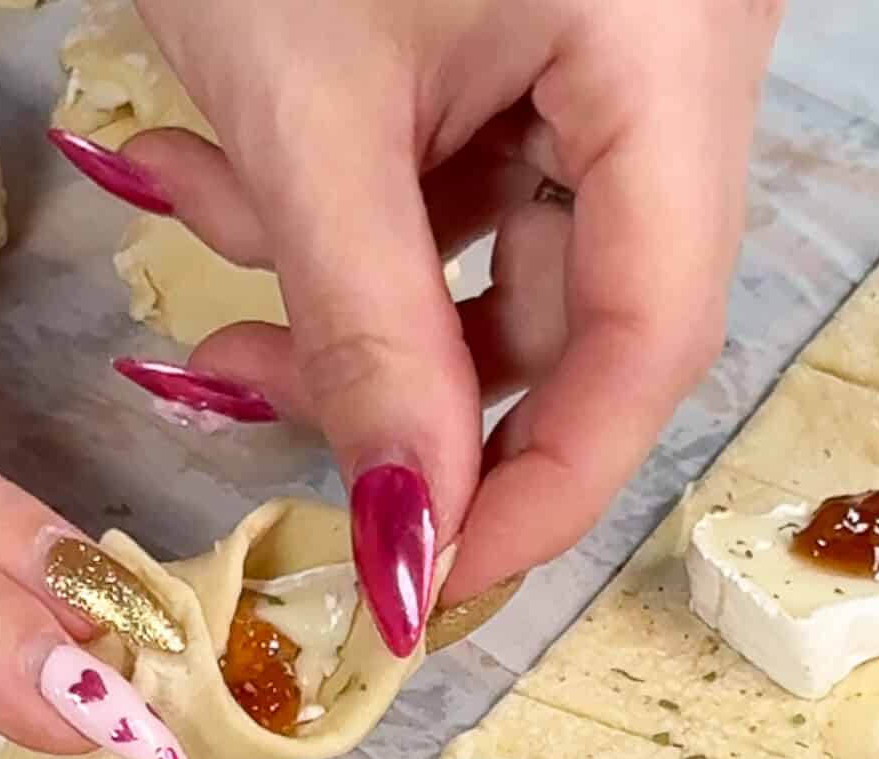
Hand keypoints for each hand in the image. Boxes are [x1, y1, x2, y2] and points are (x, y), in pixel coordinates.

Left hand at [84, 0, 780, 649]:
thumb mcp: (305, 115)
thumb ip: (366, 342)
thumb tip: (410, 547)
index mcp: (670, 48)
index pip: (652, 337)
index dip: (546, 484)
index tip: (436, 584)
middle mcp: (671, 58)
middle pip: (568, 313)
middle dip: (399, 384)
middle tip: (252, 403)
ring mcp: (603, 48)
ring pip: (496, 259)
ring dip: (344, 295)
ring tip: (206, 228)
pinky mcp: (529, 36)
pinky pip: (457, 182)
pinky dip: (347, 218)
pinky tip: (232, 179)